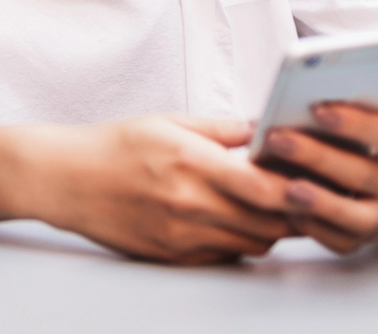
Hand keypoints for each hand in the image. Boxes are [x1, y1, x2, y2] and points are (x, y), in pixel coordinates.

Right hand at [35, 116, 297, 263]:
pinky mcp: (174, 257)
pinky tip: (234, 220)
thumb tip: (265, 128)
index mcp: (189, 162)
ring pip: (254, 243)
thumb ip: (221, 128)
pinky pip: (228, 256)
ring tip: (271, 205)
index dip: (296, 186)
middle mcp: (188, 204)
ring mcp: (181, 236)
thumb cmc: (113, 146)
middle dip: (293, 210)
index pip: (263, 186)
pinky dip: (241, 241)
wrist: (66, 180)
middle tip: (303, 192)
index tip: (311, 176)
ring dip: (270, 227)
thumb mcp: (167, 121)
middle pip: (268, 222)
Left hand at [259, 104, 377, 253]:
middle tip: (276, 139)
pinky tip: (291, 213)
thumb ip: (344, 104)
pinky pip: (344, 242)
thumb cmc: (369, 129)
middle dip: (318, 157)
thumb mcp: (369, 110)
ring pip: (358, 217)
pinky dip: (317, 230)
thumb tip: (291, 102)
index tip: (316, 109)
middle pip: (364, 175)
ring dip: (321, 203)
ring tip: (286, 187)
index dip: (355, 124)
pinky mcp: (369, 236)